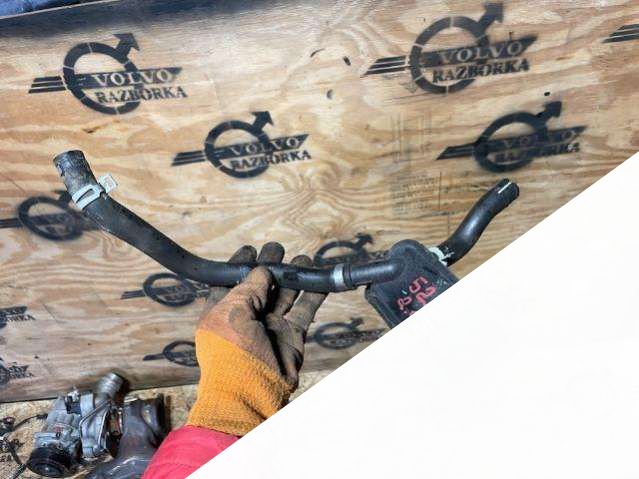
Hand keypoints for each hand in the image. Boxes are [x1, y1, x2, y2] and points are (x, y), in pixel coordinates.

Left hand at [187, 242, 326, 435]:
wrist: (250, 392)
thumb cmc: (231, 354)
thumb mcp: (231, 312)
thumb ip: (249, 288)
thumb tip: (263, 270)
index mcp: (222, 312)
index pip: (230, 282)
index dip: (239, 265)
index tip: (250, 250)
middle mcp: (246, 318)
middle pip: (260, 286)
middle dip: (270, 267)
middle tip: (278, 249)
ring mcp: (270, 327)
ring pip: (285, 295)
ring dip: (294, 277)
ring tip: (302, 260)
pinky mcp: (291, 336)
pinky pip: (304, 310)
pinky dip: (314, 295)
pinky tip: (321, 280)